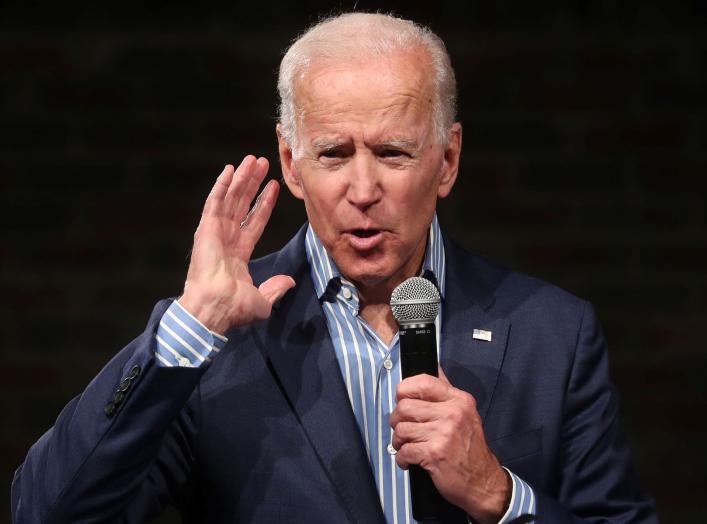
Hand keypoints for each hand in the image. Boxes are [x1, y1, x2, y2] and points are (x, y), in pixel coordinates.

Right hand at [179, 156, 294, 333]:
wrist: (214, 309)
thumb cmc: (233, 309)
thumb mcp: (263, 301)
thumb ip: (275, 289)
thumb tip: (289, 282)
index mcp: (238, 254)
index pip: (255, 221)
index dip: (264, 204)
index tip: (274, 187)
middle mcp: (227, 239)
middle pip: (243, 204)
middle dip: (253, 184)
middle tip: (262, 164)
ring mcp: (216, 232)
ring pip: (231, 199)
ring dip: (242, 178)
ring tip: (253, 160)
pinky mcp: (207, 229)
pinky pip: (215, 202)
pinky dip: (222, 185)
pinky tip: (230, 169)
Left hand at [390, 370, 509, 523]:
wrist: (484, 482)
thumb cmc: (471, 449)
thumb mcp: (466, 413)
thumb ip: (447, 392)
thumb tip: (435, 368)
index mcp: (459, 400)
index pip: (423, 382)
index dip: (404, 390)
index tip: (402, 400)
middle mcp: (452, 413)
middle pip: (405, 407)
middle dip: (397, 420)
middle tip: (403, 429)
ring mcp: (444, 434)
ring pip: (401, 429)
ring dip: (398, 441)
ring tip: (406, 446)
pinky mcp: (435, 454)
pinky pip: (404, 451)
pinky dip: (401, 458)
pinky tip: (409, 460)